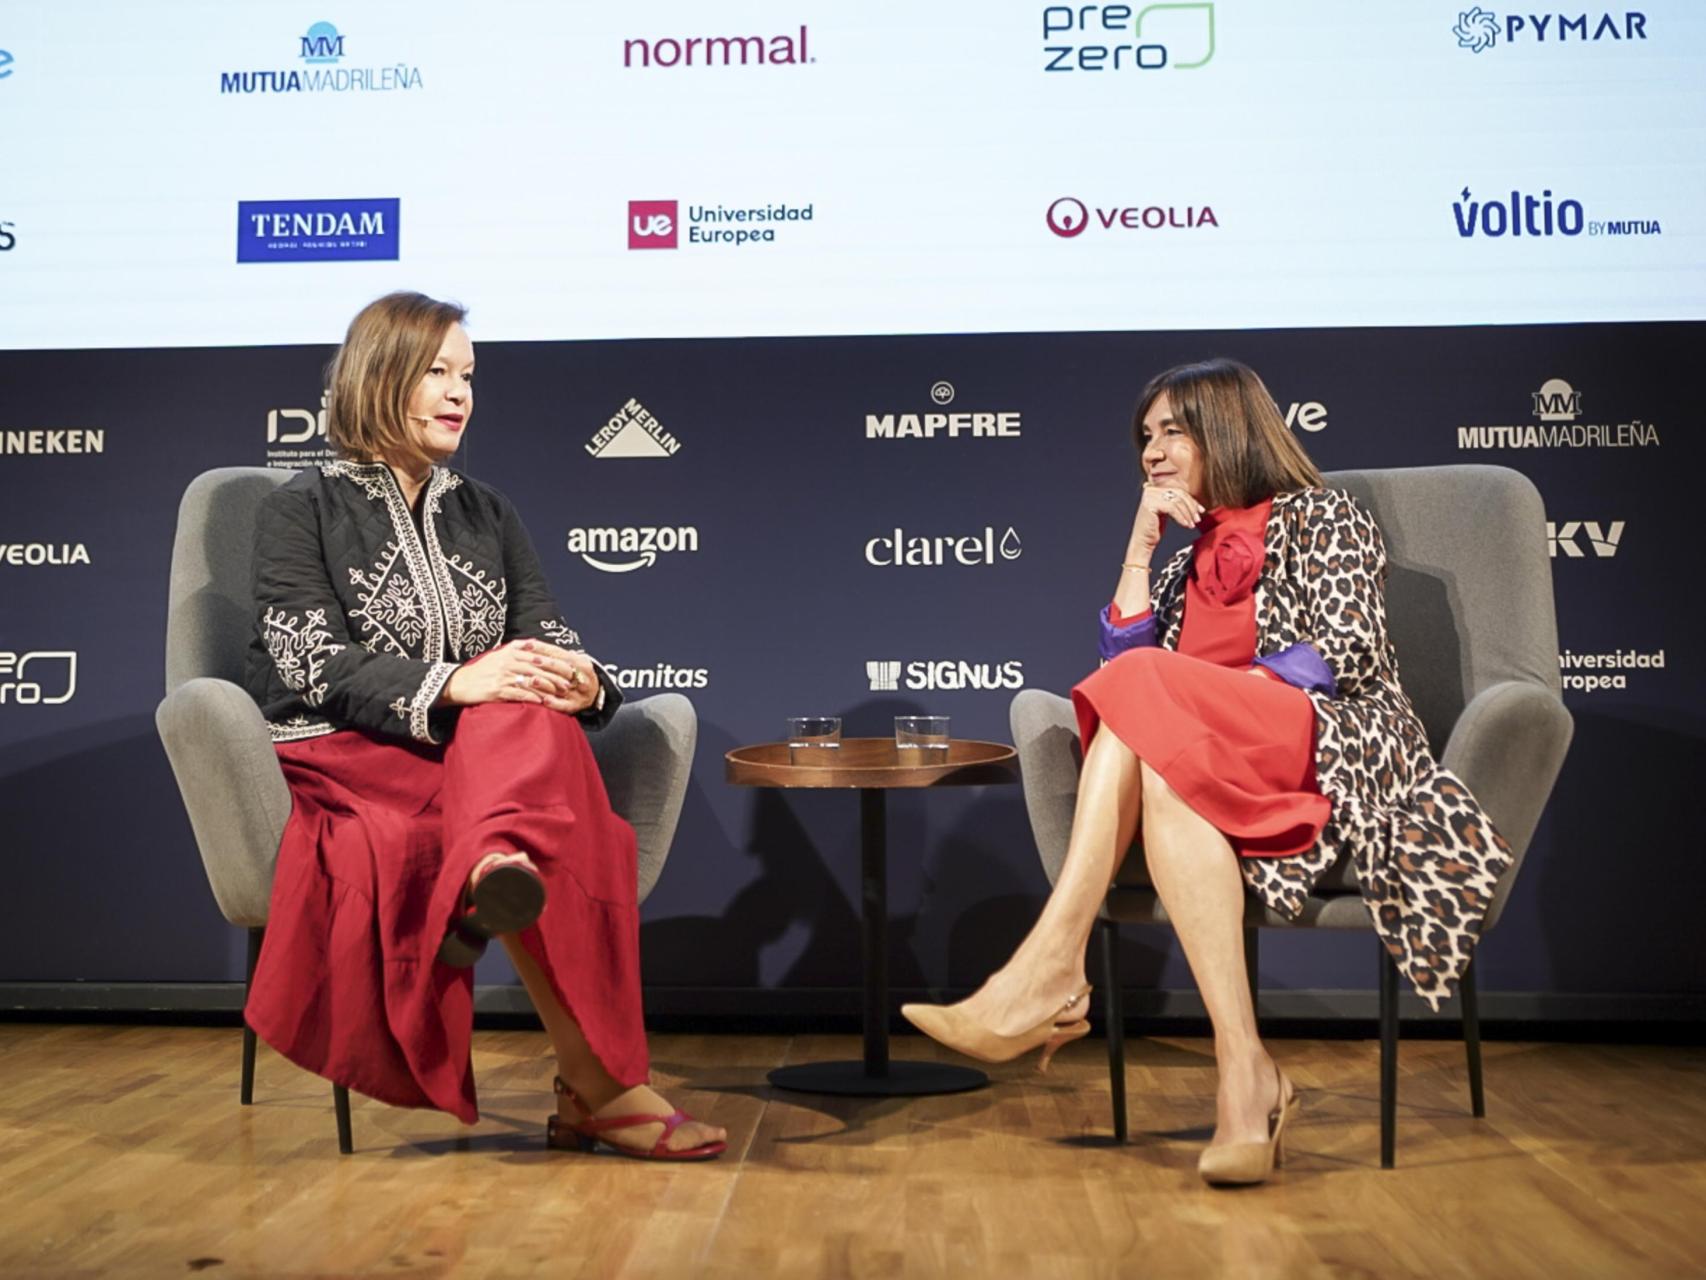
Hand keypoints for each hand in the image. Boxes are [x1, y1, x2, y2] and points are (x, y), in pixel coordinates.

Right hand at [443, 639, 600, 714]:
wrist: (459, 683)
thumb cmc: (481, 670)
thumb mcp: (499, 655)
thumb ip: (517, 649)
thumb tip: (535, 645)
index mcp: (511, 650)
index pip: (540, 654)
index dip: (557, 661)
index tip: (570, 666)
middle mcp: (509, 660)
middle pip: (541, 667)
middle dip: (558, 675)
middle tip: (570, 682)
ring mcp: (504, 675)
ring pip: (534, 680)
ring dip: (550, 687)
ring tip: (561, 693)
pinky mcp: (499, 690)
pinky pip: (522, 694)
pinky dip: (536, 698)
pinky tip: (545, 702)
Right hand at [1128, 483, 1205, 560]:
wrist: (1142, 542)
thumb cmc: (1154, 529)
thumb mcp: (1168, 513)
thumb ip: (1177, 503)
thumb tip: (1195, 503)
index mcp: (1155, 489)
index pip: (1178, 491)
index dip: (1191, 501)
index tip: (1200, 510)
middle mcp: (1151, 489)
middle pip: (1179, 494)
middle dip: (1191, 507)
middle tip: (1197, 519)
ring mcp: (1150, 495)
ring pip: (1177, 501)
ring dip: (1187, 514)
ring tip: (1192, 524)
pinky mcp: (1150, 504)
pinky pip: (1172, 508)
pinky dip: (1181, 517)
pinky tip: (1185, 525)